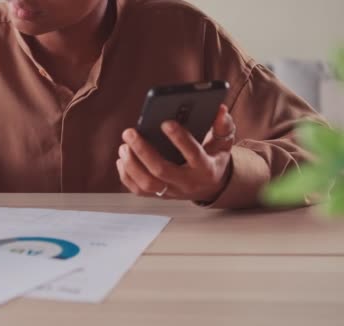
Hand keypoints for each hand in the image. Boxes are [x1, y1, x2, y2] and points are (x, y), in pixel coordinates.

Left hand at [117, 105, 235, 202]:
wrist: (210, 185)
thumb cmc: (212, 157)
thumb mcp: (224, 142)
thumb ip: (223, 126)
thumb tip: (219, 110)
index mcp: (205, 168)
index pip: (193, 154)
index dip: (180, 138)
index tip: (165, 122)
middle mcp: (188, 183)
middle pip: (161, 170)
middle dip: (143, 150)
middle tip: (129, 132)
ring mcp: (172, 192)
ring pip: (147, 184)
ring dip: (131, 164)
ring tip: (124, 146)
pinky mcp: (159, 196)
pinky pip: (138, 191)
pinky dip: (126, 176)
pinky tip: (122, 159)